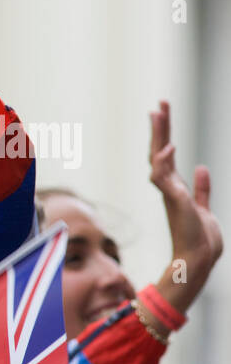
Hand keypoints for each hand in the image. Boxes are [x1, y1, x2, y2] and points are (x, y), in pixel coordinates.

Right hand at [149, 100, 221, 312]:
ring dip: (159, 136)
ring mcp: (170, 193)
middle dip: (160, 128)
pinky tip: (168, 148)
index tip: (162, 112)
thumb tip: (202, 169)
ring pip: (159, 158)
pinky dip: (165, 163)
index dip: (164, 134)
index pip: (166, 155)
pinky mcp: (175, 200)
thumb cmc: (200, 238)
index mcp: (175, 187)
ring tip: (159, 114)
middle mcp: (169, 187)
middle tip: (159, 104)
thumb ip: (202, 188)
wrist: (198, 258)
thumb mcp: (203, 207)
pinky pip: (165, 178)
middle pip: (160, 150)